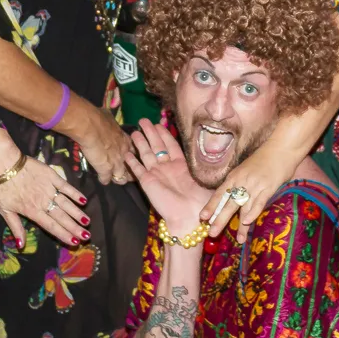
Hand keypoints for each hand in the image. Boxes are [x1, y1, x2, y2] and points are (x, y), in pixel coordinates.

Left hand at [0, 157, 89, 248]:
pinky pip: (65, 186)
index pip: (51, 226)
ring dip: (77, 213)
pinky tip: (83, 200)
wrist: (4, 163)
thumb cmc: (1, 188)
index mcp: (32, 211)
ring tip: (87, 222)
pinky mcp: (51, 176)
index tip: (75, 242)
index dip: (64, 235)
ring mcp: (48, 188)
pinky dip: (75, 193)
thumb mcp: (4, 210)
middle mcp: (43, 201)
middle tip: (87, 235)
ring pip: (66, 203)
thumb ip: (15, 227)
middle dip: (75, 227)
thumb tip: (21, 245)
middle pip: (61, 217)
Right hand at [74, 104, 129, 184]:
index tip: (129, 157)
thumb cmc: (98, 118)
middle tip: (126, 173)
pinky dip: (104, 180)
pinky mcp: (105, 170)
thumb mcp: (108, 117)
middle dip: (129, 171)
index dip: (131, 155)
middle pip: (131, 167)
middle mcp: (124, 153)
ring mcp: (116, 163)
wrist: (89, 126)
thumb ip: (109, 122)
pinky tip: (102, 180)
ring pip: (122, 177)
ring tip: (115, 179)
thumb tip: (105, 117)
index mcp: (125, 140)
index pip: (134, 152)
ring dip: (118, 179)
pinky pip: (106, 179)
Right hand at [126, 120, 211, 235]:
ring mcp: (156, 174)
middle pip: (156, 146)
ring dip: (140, 142)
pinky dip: (132, 161)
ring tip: (134, 131)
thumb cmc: (200, 201)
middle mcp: (167, 167)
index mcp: (181, 165)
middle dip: (150, 132)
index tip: (159, 123)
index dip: (164, 134)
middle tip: (143, 120)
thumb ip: (204, 165)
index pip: (170, 144)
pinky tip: (127, 153)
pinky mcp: (147, 182)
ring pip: (146, 154)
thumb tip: (211, 152)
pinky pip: (137, 169)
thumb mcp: (206, 178)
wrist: (188, 217)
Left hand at [199, 138, 297, 242]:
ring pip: (244, 206)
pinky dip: (254, 211)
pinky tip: (248, 221)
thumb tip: (230, 198)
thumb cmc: (263, 160)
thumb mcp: (245, 169)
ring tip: (238, 239)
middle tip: (212, 233)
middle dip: (220, 219)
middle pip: (229, 202)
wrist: (281, 147)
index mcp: (234, 176)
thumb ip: (238, 183)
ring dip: (241, 224)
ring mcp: (255, 184)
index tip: (202, 218)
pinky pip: (259, 201)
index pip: (220, 193)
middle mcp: (242, 180)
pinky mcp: (269, 186)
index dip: (211, 206)